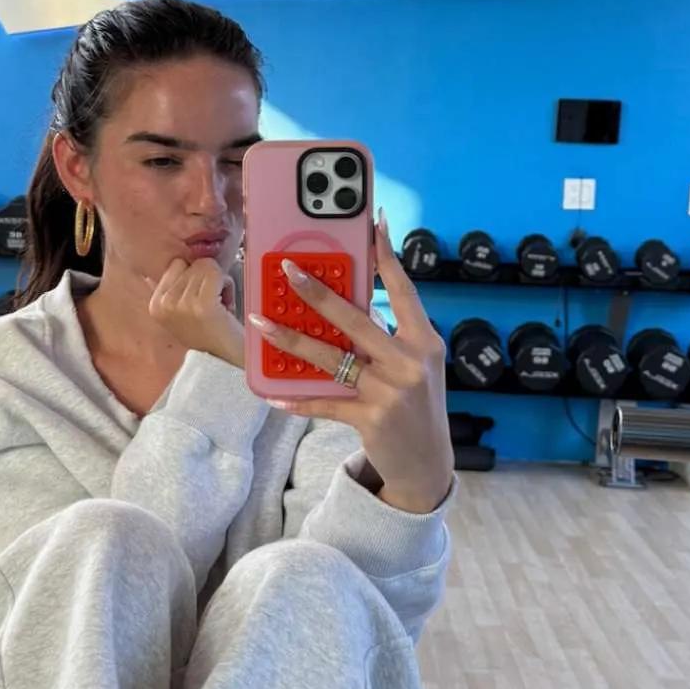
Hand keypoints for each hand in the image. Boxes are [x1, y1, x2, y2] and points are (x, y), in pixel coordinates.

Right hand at [142, 256, 244, 368]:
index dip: (194, 276)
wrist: (228, 363)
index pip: (176, 263)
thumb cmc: (212, 336)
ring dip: (219, 283)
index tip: (200, 300)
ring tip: (219, 308)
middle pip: (192, 263)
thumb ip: (171, 288)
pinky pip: (216, 273)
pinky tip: (226, 305)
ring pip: (206, 266)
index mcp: (155, 305)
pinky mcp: (202, 305)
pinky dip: (227, 285)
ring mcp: (182, 305)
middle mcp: (164, 304)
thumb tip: (166, 265)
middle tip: (212, 307)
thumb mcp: (182, 312)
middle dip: (207, 280)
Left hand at [249, 210, 452, 512]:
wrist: (428, 464)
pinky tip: (273, 393)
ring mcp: (391, 391)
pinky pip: (325, 403)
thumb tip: (342, 308)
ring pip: (332, 358)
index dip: (388, 257)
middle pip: (357, 319)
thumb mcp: (415, 367)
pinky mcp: (371, 418)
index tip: (374, 224)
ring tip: (261, 323)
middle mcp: (410, 362)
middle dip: (318, 293)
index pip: (404, 291)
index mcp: (424, 341)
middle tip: (289, 270)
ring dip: (292, 339)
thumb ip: (387, 338)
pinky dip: (297, 399)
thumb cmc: (416, 407)